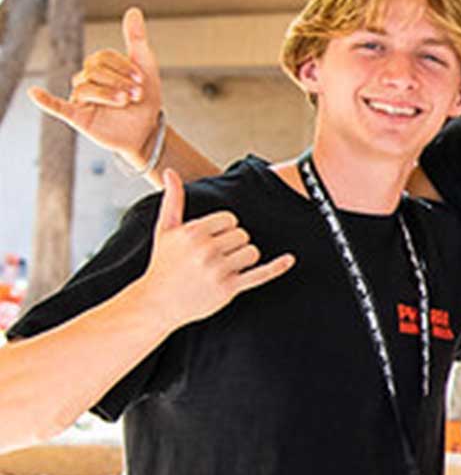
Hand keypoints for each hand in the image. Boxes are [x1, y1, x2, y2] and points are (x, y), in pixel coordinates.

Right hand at [31, 7, 165, 169]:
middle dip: (118, 81)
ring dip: (107, 93)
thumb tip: (133, 10)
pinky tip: (34, 93)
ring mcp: (80, 98)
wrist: (146, 131)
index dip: (123, 66)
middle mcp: (86, 80)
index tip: (142, 80)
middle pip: (93, 71)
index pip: (103, 57)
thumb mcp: (145, 67)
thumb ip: (136, 40)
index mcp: (100, 67)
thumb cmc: (143, 99)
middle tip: (137, 94)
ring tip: (125, 102)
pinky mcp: (77, 116)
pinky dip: (45, 99)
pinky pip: (56, 106)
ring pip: (85, 87)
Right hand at [132, 171, 294, 326]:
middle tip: (212, 257)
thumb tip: (170, 172)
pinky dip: (277, 267)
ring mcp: (219, 270)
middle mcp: (206, 249)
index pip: (230, 219)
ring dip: (243, 259)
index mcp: (193, 232)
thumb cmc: (163, 264)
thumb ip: (173, 199)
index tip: (210, 240)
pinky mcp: (229, 288)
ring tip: (221, 267)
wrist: (157, 302)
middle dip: (233, 244)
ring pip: (252, 252)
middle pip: (243, 235)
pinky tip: (290, 259)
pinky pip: (261, 274)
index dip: (223, 229)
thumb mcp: (164, 229)